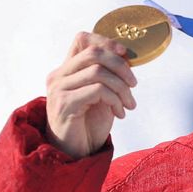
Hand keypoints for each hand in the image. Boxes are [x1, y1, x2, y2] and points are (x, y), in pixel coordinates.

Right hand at [45, 32, 137, 158]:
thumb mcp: (101, 93)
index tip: (125, 54)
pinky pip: (97, 90)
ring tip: (129, 104)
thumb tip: (127, 55)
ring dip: (121, 88)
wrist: (76, 153)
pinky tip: (120, 113)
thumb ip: (108, 73)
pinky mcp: (64, 105)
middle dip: (121, 65)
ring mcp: (58, 89)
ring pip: (98, 72)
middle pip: (94, 52)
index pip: (82, 38)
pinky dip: (115, 100)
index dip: (106, 41)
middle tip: (134, 84)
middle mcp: (58, 76)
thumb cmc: (90, 122)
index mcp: (66, 69)